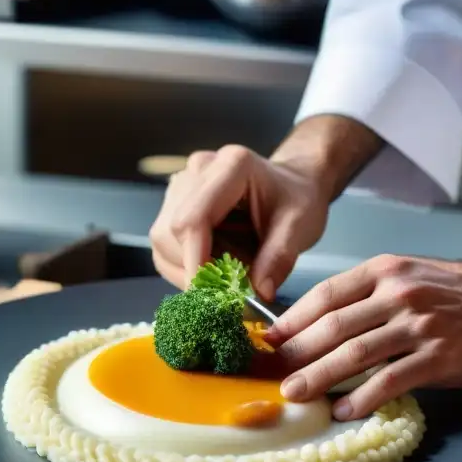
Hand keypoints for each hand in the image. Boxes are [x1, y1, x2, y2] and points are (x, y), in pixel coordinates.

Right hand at [149, 145, 329, 300]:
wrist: (292, 184)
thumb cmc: (297, 200)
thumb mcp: (300, 227)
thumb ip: (280, 258)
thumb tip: (260, 293)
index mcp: (231, 167)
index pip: (192, 219)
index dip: (195, 261)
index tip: (211, 294)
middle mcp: (198, 169)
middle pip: (170, 232)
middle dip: (195, 268)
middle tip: (228, 286)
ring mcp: (181, 183)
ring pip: (162, 240)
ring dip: (187, 268)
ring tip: (224, 272)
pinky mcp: (174, 200)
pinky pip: (164, 243)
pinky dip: (183, 264)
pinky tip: (212, 265)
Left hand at [264, 254, 461, 420]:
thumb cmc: (455, 294)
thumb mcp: (407, 276)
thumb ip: (368, 296)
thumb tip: (322, 326)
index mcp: (384, 272)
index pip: (326, 295)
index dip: (293, 319)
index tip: (271, 339)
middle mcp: (397, 295)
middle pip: (334, 326)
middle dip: (297, 353)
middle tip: (276, 375)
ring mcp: (418, 326)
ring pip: (355, 353)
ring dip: (319, 377)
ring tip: (296, 395)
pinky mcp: (438, 356)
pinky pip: (390, 380)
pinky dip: (363, 398)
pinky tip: (345, 411)